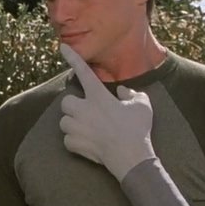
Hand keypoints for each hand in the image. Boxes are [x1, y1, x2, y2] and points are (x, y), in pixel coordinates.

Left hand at [58, 44, 156, 180]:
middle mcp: (84, 110)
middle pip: (66, 101)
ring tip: (90, 130)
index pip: (84, 72)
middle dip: (74, 106)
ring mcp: (76, 127)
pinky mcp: (73, 143)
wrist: (131, 158)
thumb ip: (131, 94)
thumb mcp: (142, 105)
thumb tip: (120, 92)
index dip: (73, 58)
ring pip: (64, 121)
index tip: (61, 47)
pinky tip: (89, 143)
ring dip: (73, 123)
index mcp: (99, 97)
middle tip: (88, 113)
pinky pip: (67, 139)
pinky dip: (75, 141)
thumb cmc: (138, 130)